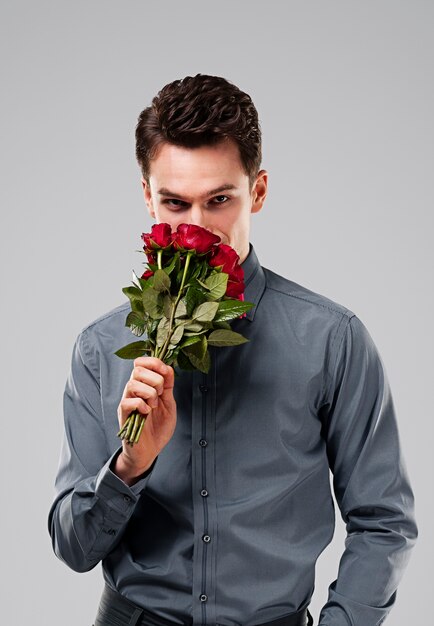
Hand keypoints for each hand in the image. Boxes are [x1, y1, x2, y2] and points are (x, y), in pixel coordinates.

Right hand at [115, 356, 176, 484]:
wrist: (150, 451)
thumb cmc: (158, 428)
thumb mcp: (169, 404)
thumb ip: (168, 386)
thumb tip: (168, 367)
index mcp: (144, 385)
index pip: (142, 362)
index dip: (154, 362)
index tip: (166, 373)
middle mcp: (133, 391)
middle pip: (137, 369)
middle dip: (155, 379)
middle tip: (161, 394)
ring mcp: (127, 402)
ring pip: (132, 383)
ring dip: (149, 393)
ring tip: (154, 405)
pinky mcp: (124, 415)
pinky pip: (127, 401)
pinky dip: (141, 404)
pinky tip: (147, 412)